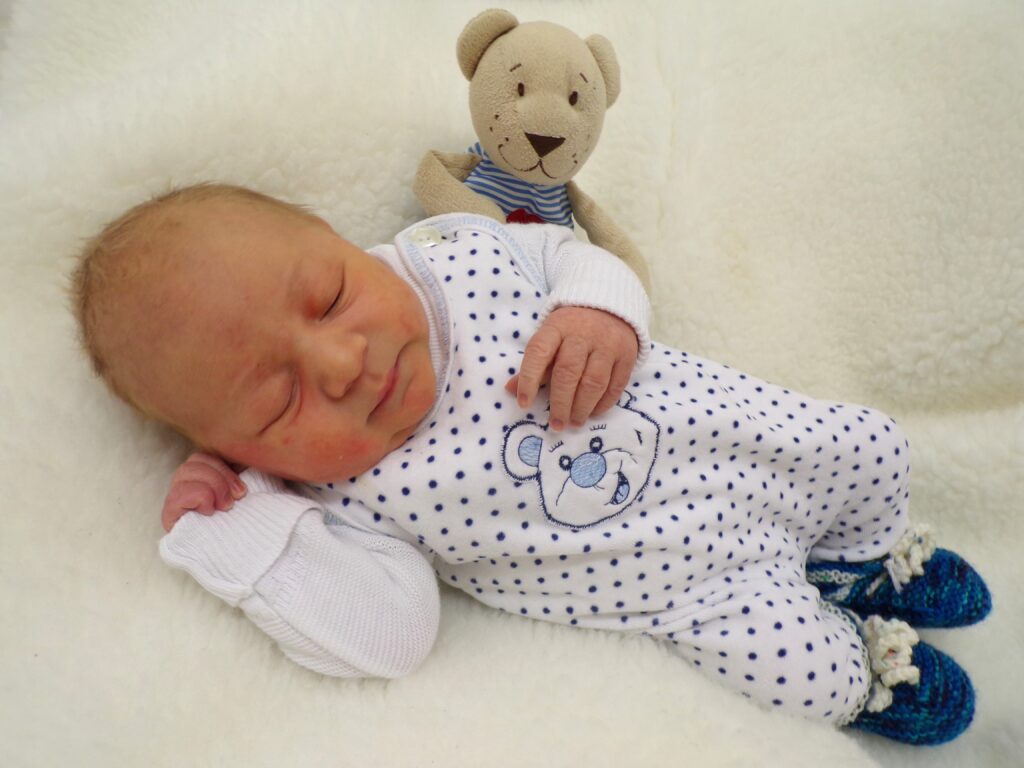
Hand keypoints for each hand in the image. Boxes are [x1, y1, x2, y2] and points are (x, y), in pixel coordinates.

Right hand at [161, 452, 246, 532]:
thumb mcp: (245, 491)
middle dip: (221, 477)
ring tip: (224, 507)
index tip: (242, 488)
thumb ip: (239, 472)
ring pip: (185, 472)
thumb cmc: (245, 522)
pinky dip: (200, 498)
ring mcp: (175, 501)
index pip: (202, 456)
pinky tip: (209, 512)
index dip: (224, 466)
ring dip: (213, 488)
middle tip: (237, 498)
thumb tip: (243, 457)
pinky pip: (178, 494)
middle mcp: (185, 486)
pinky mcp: (170, 517)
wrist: (245, 554)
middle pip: (193, 461)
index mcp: (202, 477)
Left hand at [506, 306, 637, 430]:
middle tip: (556, 424)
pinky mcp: (627, 355)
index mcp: (557, 327)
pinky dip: (604, 403)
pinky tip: (593, 412)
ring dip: (582, 407)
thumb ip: (534, 365)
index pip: (539, 353)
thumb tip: (511, 390)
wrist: (610, 307)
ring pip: (594, 382)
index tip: (524, 403)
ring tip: (574, 422)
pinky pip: (616, 385)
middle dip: (560, 403)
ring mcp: (608, 344)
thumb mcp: (550, 337)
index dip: (529, 380)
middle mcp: (583, 334)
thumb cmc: (572, 329)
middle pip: (568, 372)